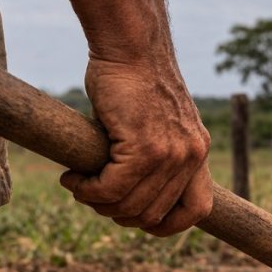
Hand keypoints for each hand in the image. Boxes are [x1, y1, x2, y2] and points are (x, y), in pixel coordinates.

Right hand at [60, 56, 212, 236]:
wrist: (132, 47)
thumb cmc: (136, 80)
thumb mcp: (161, 122)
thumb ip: (157, 155)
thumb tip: (131, 191)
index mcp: (198, 153)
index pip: (199, 210)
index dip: (168, 224)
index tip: (139, 220)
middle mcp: (192, 157)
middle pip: (154, 214)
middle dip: (118, 212)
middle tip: (93, 194)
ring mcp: (171, 154)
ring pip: (130, 205)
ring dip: (97, 202)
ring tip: (80, 184)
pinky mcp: (144, 147)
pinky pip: (112, 188)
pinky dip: (87, 190)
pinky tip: (73, 178)